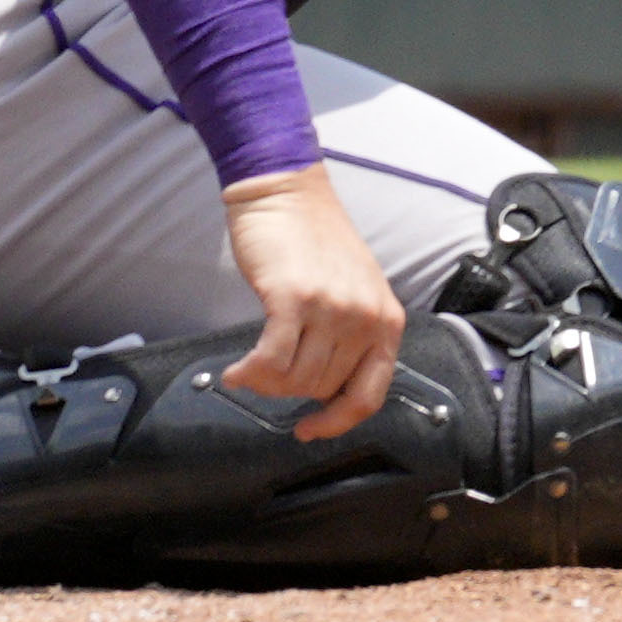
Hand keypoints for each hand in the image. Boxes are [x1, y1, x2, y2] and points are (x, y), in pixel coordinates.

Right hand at [212, 168, 405, 438]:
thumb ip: (351, 338)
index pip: (370, 395)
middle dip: (288, 392)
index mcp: (387, 319)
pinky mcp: (294, 298)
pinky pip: (270, 362)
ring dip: (266, 383)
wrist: (287, 191)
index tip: (310, 430)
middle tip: (267, 375)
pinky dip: (248, 374)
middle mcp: (365, 316)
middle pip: (322, 390)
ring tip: (252, 366)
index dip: (337, 423)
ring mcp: (332, 308)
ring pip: (294, 381)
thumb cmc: (315, 242)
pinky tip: (235, 373)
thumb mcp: (355, 292)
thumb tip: (324, 394)